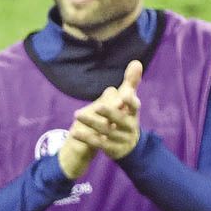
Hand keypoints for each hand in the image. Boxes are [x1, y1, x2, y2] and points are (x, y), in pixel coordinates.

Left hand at [57, 59, 141, 175]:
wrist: (128, 146)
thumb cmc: (127, 117)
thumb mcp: (129, 102)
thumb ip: (131, 83)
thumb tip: (136, 62)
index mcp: (133, 113)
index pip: (134, 106)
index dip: (130, 101)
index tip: (125, 95)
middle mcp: (129, 126)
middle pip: (119, 119)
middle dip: (109, 112)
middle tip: (98, 106)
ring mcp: (120, 138)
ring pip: (106, 130)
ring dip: (92, 123)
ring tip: (78, 115)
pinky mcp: (111, 148)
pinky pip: (97, 143)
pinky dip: (86, 137)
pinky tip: (74, 132)